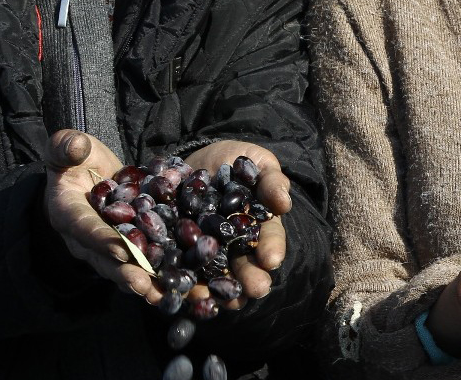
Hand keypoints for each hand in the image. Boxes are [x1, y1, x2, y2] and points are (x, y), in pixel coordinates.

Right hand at [44, 130, 161, 301]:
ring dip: (145, 283)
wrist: (86, 174)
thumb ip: (67, 146)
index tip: (123, 250)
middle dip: (126, 273)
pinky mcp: (125, 249)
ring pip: (124, 269)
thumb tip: (73, 146)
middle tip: (145, 285)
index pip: (84, 228)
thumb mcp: (67, 148)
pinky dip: (160, 276)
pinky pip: (141, 265)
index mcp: (67, 213)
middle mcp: (83, 239)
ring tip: (165, 295)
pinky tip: (180, 288)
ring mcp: (104, 248)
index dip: (102, 239)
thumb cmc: (75, 159)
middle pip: (105, 260)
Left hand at [182, 140, 291, 307]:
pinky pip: (177, 272)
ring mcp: (205, 253)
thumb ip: (271, 180)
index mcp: (257, 227)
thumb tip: (284, 203)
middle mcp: (233, 246)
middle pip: (243, 266)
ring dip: (215, 292)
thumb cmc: (231, 159)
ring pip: (212, 278)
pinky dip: (176, 285)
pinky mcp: (176, 254)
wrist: (190, 159)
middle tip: (255, 289)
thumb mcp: (255, 161)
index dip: (271, 249)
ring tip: (217, 301)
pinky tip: (177, 294)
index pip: (268, 240)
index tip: (271, 260)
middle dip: (249, 279)